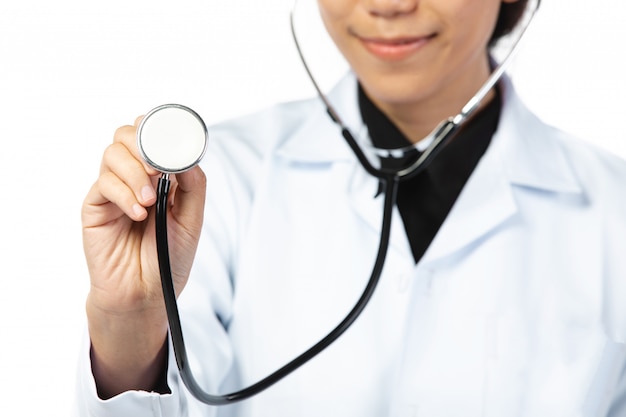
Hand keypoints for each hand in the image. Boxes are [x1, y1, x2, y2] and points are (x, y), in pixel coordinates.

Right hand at [82, 116, 205, 396]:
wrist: (146, 293)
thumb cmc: (168, 258)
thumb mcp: (192, 220)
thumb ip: (193, 186)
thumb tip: (187, 157)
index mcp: (161, 176)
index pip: (153, 136)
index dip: (159, 129)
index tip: (172, 139)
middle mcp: (135, 177)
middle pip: (128, 134)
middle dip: (144, 145)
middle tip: (160, 171)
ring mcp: (114, 189)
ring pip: (113, 152)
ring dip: (135, 172)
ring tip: (150, 202)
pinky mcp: (95, 206)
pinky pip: (104, 183)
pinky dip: (124, 193)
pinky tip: (138, 214)